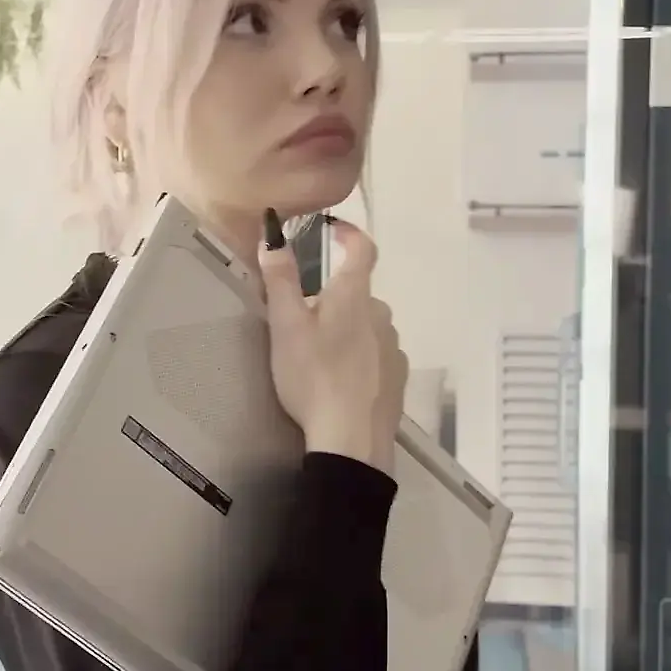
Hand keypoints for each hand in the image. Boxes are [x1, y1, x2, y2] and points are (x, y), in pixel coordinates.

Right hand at [258, 211, 407, 472]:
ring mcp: (394, 348)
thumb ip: (280, 280)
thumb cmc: (314, 377)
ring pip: (367, 327)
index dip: (350, 234)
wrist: (352, 440)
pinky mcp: (398, 378)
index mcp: (355, 296)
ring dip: (346, 332)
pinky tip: (341, 383)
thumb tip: (272, 235)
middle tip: (302, 324)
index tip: (333, 230)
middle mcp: (382, 315)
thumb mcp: (286, 327)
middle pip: (358, 295)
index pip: (363, 249)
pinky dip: (360, 360)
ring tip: (319, 360)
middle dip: (334, 300)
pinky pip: (377, 356)